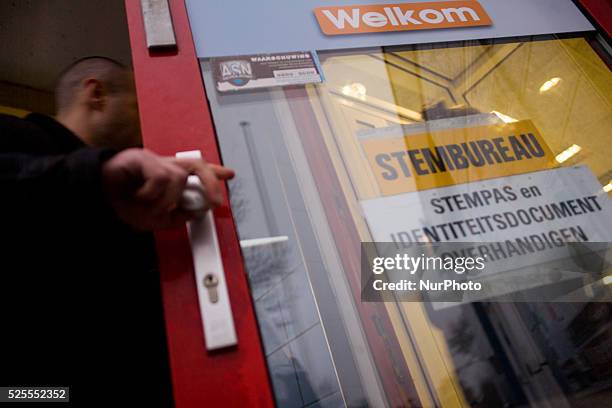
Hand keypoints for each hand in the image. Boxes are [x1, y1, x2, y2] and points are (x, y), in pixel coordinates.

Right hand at [102, 148, 233, 229]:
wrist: (95, 196)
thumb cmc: (122, 203)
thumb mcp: (154, 219)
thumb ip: (175, 217)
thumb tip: (196, 212)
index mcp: (169, 177)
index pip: (197, 170)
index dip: (214, 172)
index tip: (230, 174)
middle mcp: (164, 166)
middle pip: (197, 165)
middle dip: (210, 182)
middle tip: (214, 201)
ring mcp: (153, 160)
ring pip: (178, 177)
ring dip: (168, 200)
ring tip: (152, 208)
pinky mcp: (140, 157)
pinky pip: (160, 177)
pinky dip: (153, 194)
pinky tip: (140, 197)